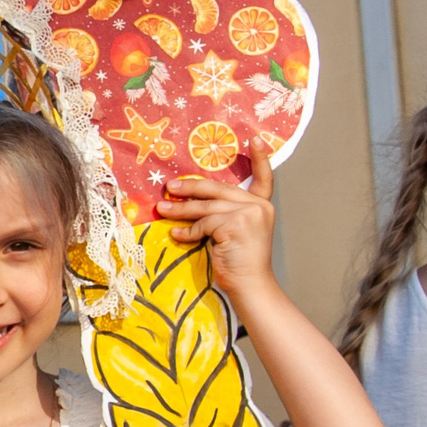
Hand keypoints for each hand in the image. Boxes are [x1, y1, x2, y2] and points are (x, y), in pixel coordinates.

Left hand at [157, 137, 278, 300]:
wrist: (251, 287)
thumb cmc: (239, 263)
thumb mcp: (234, 232)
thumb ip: (224, 214)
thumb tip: (190, 201)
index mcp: (262, 206)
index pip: (265, 178)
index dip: (261, 158)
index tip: (256, 139)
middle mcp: (259, 206)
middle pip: (219, 190)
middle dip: (191, 188)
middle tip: (170, 187)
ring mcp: (250, 214)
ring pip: (206, 207)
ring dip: (180, 209)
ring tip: (161, 209)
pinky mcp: (236, 224)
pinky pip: (204, 223)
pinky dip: (188, 231)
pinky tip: (177, 236)